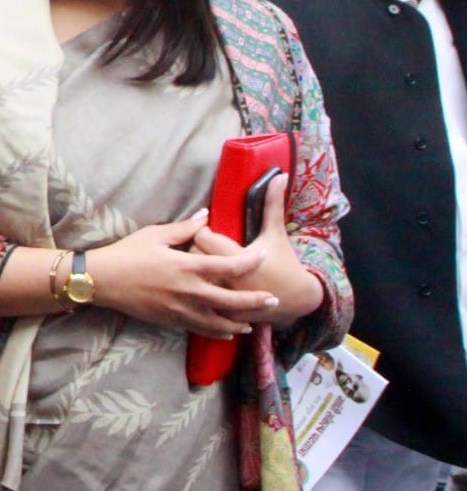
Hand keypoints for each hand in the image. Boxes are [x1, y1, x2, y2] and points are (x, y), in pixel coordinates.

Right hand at [90, 213, 275, 338]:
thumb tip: (206, 215)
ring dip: (239, 323)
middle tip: (274, 299)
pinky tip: (227, 332)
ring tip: (254, 322)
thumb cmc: (128, 253)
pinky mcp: (171, 321)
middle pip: (232, 300)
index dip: (250, 261)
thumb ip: (185, 228)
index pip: (228, 266)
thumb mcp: (155, 235)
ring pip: (219, 322)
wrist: (103, 280)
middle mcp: (189, 291)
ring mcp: (180, 309)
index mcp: (187, 266)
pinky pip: (200, 330)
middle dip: (255, 301)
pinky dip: (217, 332)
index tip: (263, 255)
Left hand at [192, 174, 323, 327]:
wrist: (298, 298)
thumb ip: (272, 204)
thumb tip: (279, 175)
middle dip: (194, 251)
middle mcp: (228, 279)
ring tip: (198, 268)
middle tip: (200, 248)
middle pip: (193, 258)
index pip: (201, 238)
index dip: (201, 232)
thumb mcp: (276, 233)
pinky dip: (197, 296)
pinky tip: (198, 288)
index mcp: (237, 257)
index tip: (206, 231)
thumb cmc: (284, 262)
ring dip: (194, 274)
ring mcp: (225, 300)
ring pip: (194, 282)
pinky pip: (200, 303)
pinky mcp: (225, 315)